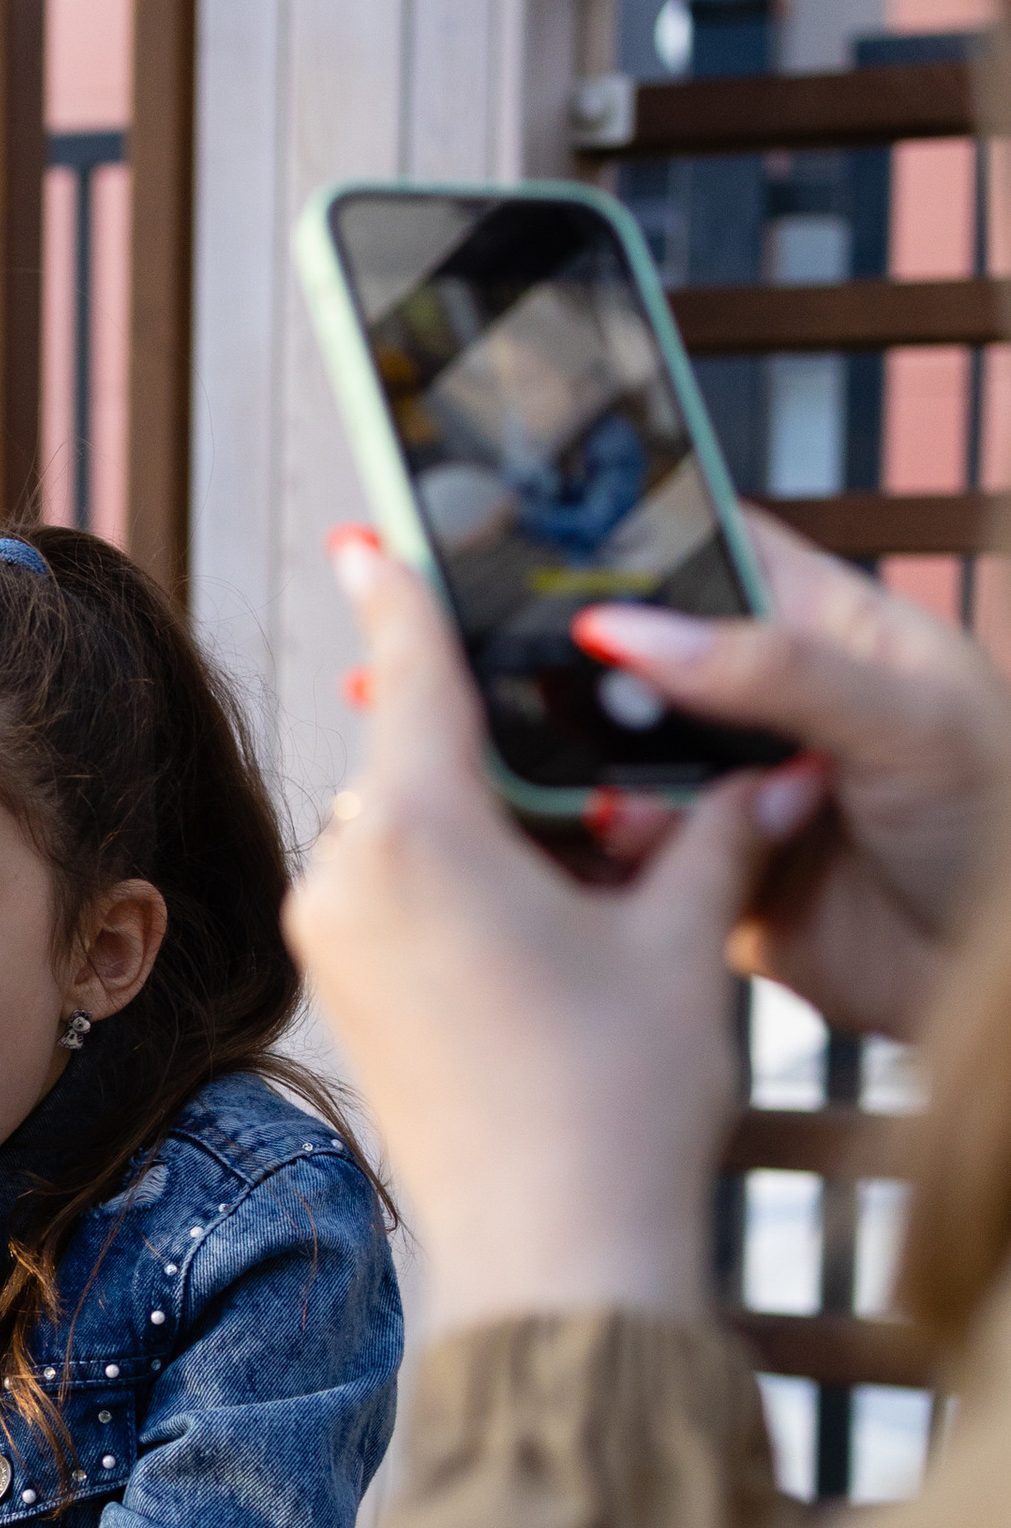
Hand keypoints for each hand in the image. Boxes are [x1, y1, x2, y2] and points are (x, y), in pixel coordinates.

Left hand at [292, 538, 814, 1338]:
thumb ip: (715, 837)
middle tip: (554, 712)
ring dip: (473, 820)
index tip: (373, 530)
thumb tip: (774, 771)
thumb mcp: (679, 947)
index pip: (414, 669)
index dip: (402, 588)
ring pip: (404, 830)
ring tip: (572, 839)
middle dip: (484, 735)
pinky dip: (450, 880)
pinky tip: (532, 909)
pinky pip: (390, 894)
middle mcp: (351, 872)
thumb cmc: (612, 1103)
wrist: (552, 1261)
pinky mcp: (344, 997)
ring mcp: (337, 942)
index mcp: (419, 831)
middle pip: (416, 756)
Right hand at [573, 511, 1010, 1036]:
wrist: (991, 979)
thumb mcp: (907, 722)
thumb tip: (635, 631)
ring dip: (615, 776)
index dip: (640, 547)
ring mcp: (735, 786)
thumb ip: (774, 668)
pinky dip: (623, 849)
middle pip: (649, 661)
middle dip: (604, 679)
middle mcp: (769, 702)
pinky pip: (637, 849)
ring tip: (644, 803)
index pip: (716, 551)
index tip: (561, 561)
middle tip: (581, 699)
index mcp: (828, 629)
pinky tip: (637, 851)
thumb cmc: (1001, 830)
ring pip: (628, 759)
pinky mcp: (710, 871)